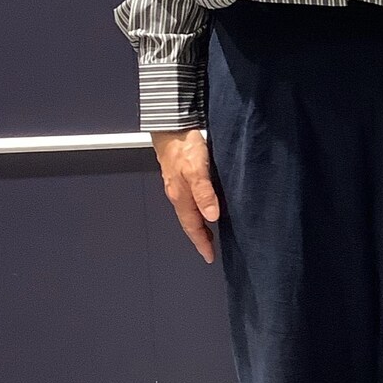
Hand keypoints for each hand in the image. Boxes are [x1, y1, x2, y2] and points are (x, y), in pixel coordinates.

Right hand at [150, 128, 219, 263]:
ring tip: (209, 233)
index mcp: (181, 197)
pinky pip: (189, 200)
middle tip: (210, 249)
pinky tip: (204, 207)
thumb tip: (211, 217)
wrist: (171, 126)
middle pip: (189, 222)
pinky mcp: (180, 176)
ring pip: (189, 211)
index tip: (209, 256)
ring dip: (198, 225)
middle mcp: (178, 194)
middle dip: (199, 237)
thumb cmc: (184, 146)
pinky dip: (197, 209)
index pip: (192, 227)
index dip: (201, 243)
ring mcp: (177, 185)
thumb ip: (205, 193)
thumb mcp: (197, 169)